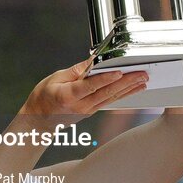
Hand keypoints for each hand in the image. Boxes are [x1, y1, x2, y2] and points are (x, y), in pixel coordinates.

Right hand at [19, 59, 147, 123]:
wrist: (38, 122)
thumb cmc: (43, 98)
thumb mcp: (55, 78)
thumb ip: (76, 71)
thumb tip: (94, 60)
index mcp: (68, 96)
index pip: (90, 86)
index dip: (106, 79)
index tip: (119, 72)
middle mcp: (80, 106)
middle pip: (106, 93)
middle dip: (126, 83)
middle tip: (141, 74)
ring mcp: (87, 111)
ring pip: (111, 98)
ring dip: (129, 89)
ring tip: (143, 80)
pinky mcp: (91, 111)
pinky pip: (109, 101)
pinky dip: (123, 94)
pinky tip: (133, 89)